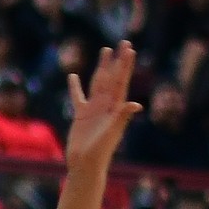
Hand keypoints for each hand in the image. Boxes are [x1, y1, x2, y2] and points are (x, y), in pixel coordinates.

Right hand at [65, 41, 140, 169]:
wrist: (85, 165)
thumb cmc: (100, 152)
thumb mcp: (112, 132)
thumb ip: (122, 116)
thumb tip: (136, 104)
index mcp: (115, 108)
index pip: (121, 82)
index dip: (125, 66)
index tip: (129, 50)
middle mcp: (106, 106)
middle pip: (112, 78)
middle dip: (117, 61)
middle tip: (123, 43)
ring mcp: (94, 109)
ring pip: (98, 83)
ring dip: (102, 67)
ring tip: (105, 51)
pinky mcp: (81, 115)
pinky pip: (78, 97)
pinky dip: (75, 87)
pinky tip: (73, 76)